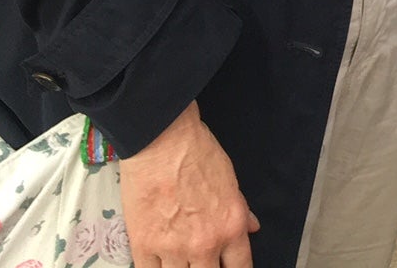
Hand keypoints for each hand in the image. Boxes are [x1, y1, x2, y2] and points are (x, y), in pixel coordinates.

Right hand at [117, 102, 258, 267]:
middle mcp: (205, 244)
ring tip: (180, 259)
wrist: (162, 140)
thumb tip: (252, 226)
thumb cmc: (196, 153)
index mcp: (231, 226)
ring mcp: (174, 249)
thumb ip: (240, 209)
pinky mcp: (144, 246)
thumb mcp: (230, 180)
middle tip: (202, 260)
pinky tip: (159, 262)